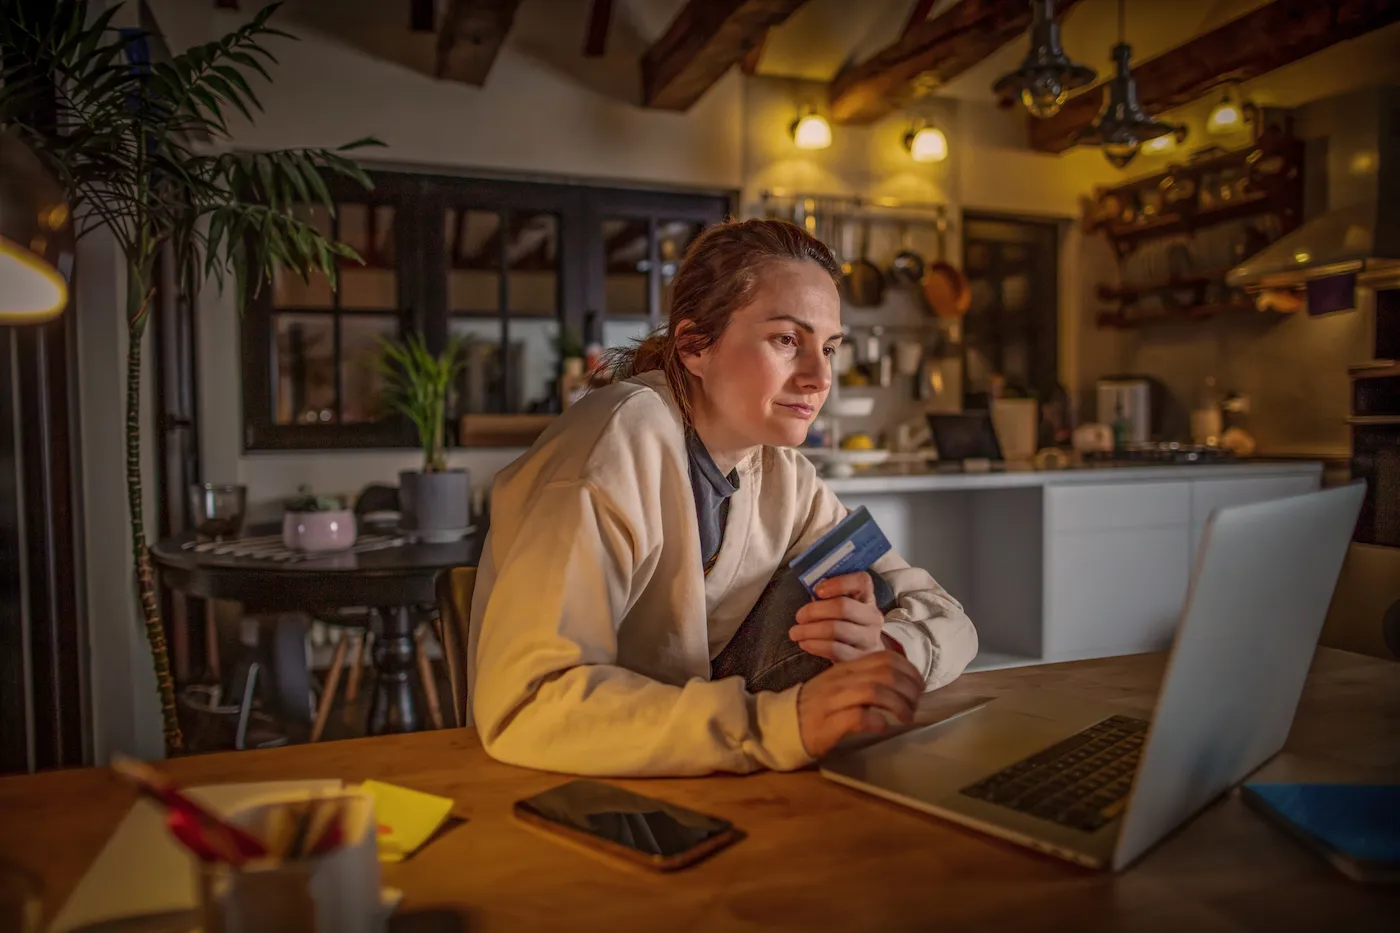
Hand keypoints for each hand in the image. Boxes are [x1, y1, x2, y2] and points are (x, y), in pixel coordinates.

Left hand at [790, 571, 899, 662]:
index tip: (818, 590)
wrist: (862, 651)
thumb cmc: (845, 623)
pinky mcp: (860, 658)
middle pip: (843, 607)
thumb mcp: (840, 605)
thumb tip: (812, 590)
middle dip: (815, 611)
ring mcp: (869, 639)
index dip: (839, 583)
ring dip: (810, 630)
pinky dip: (815, 645)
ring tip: (796, 632)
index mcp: (867, 597)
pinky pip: (835, 650)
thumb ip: (828, 595)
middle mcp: (872, 617)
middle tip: (799, 616)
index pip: (861, 581)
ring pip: (837, 629)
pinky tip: (805, 643)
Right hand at [796, 651, 923, 757]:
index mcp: (846, 667)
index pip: (885, 657)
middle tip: (915, 705)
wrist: (781, 723)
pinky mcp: (828, 723)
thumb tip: (899, 683)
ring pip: (874, 691)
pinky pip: (858, 716)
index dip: (910, 671)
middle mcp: (841, 679)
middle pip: (885, 672)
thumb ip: (863, 678)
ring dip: (898, 705)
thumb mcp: (839, 685)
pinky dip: (877, 721)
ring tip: (905, 718)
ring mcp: (833, 700)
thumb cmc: (816, 707)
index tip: (919, 687)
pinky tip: (883, 727)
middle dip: (909, 689)